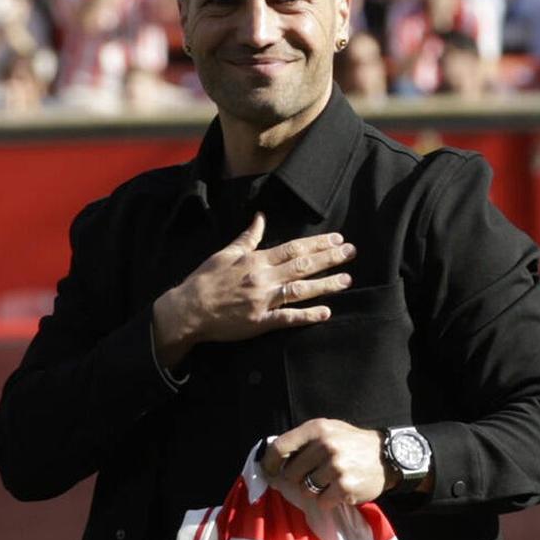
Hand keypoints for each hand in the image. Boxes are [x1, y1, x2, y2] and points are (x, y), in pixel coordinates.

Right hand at [152, 212, 354, 367]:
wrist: (188, 309)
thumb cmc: (205, 280)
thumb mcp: (225, 253)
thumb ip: (247, 237)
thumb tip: (260, 218)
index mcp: (256, 260)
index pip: (294, 248)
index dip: (318, 243)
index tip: (337, 239)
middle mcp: (263, 278)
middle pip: (303, 266)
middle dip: (330, 258)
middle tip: (352, 252)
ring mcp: (263, 301)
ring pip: (300, 290)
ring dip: (326, 285)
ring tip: (347, 280)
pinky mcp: (259, 322)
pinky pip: (287, 318)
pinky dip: (307, 316)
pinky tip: (326, 313)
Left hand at [262, 419, 394, 509]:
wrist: (387, 457)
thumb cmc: (352, 443)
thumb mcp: (329, 430)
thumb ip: (303, 441)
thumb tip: (272, 459)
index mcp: (317, 429)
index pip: (280, 446)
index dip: (269, 462)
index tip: (268, 471)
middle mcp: (325, 445)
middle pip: (291, 472)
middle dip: (299, 478)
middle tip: (314, 474)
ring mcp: (335, 467)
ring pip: (305, 489)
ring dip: (315, 489)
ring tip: (330, 481)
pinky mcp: (344, 486)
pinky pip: (321, 501)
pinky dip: (328, 500)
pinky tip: (339, 490)